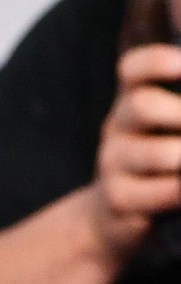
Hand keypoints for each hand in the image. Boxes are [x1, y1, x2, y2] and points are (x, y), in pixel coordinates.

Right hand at [93, 43, 180, 259]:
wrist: (113, 218)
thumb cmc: (159, 165)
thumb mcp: (168, 127)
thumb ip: (178, 108)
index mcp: (133, 102)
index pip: (134, 69)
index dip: (158, 62)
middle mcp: (118, 128)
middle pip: (141, 106)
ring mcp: (113, 164)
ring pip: (154, 153)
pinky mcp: (119, 199)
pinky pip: (162, 191)